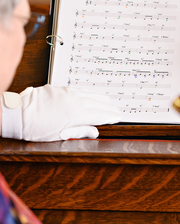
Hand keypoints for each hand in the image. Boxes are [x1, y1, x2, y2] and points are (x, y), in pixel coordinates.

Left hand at [1, 85, 123, 140]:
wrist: (17, 113)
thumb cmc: (35, 128)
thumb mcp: (59, 135)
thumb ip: (79, 131)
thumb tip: (94, 132)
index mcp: (75, 114)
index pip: (99, 115)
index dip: (110, 116)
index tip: (118, 117)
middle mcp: (73, 101)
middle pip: (96, 104)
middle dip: (108, 107)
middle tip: (116, 110)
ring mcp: (66, 92)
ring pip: (88, 94)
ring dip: (100, 98)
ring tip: (108, 101)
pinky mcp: (58, 88)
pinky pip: (78, 89)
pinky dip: (87, 91)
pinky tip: (90, 93)